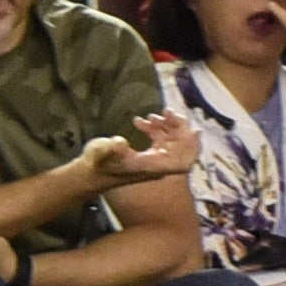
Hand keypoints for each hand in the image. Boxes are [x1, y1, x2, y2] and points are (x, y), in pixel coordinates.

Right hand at [82, 109, 197, 185]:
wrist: (90, 174)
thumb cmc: (95, 164)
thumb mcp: (99, 152)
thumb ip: (110, 147)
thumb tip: (120, 142)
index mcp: (151, 166)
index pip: (182, 161)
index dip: (192, 147)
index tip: (195, 130)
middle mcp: (157, 165)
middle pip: (181, 148)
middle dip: (179, 128)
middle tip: (168, 112)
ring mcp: (155, 161)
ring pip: (173, 143)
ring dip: (167, 127)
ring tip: (151, 115)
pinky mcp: (150, 156)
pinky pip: (163, 142)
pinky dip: (156, 130)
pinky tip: (141, 121)